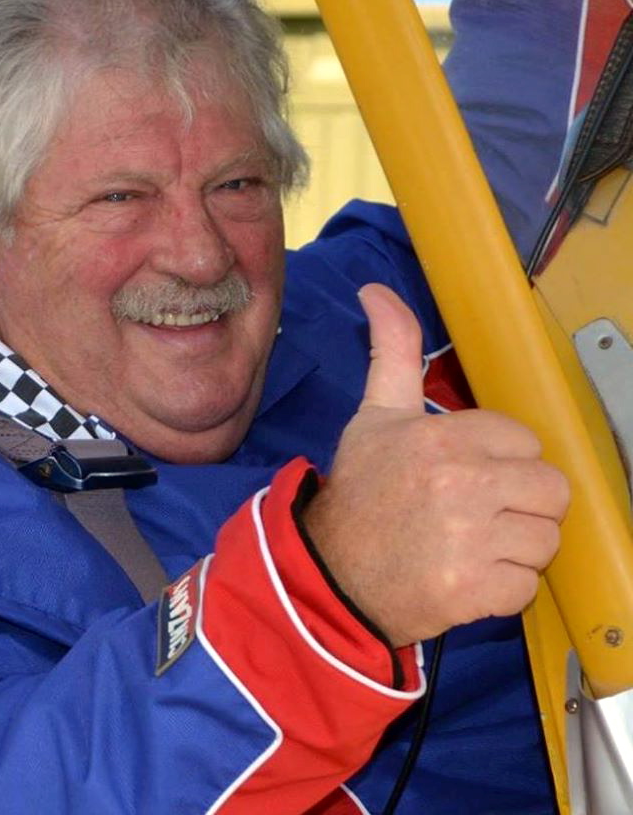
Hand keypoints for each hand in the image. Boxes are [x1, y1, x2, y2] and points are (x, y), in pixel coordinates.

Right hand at [302, 283, 568, 647]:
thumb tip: (375, 290)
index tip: (463, 474)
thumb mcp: (375, 415)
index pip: (525, 441)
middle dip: (520, 503)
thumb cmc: (359, 490)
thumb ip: (392, 351)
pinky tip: (465, 577)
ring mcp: (470, 542)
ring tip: (471, 545)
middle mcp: (462, 485)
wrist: (330, 570)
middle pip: (551, 489)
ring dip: (514, 548)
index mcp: (443, 437)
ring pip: (546, 539)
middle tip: (477, 512)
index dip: (499, 459)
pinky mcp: (475, 592)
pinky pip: (527, 585)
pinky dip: (501, 588)